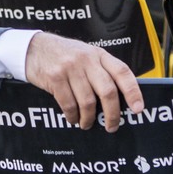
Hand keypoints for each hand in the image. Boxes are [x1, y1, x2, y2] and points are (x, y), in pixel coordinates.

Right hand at [23, 32, 144, 131]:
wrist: (33, 47)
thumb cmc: (63, 54)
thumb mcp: (86, 55)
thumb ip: (101, 70)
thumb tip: (120, 98)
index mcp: (99, 54)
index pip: (122, 72)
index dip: (133, 92)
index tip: (138, 108)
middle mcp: (87, 59)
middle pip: (107, 91)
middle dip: (112, 114)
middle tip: (112, 126)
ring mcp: (70, 68)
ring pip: (88, 101)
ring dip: (89, 118)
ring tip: (87, 123)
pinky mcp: (55, 78)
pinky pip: (69, 104)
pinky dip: (72, 116)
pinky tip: (73, 118)